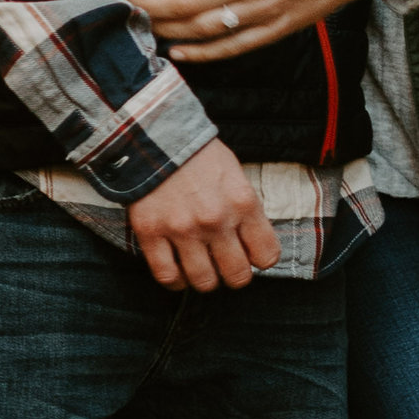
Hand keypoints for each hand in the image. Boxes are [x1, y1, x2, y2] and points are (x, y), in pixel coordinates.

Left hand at [124, 0, 415, 58]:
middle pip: (185, 4)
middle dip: (148, 6)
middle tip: (125, 6)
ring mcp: (263, 11)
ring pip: (203, 29)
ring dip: (167, 29)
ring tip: (144, 25)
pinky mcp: (275, 30)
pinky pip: (231, 48)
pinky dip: (201, 54)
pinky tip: (178, 51)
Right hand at [129, 137, 280, 289]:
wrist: (156, 137)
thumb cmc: (201, 157)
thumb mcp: (236, 176)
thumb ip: (246, 211)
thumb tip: (254, 245)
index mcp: (242, 203)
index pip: (267, 255)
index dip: (261, 259)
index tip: (251, 254)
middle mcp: (215, 220)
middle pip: (237, 276)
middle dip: (235, 275)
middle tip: (227, 265)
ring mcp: (182, 229)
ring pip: (204, 281)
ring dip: (206, 280)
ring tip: (203, 268)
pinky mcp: (151, 233)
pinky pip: (167, 276)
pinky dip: (176, 281)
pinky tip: (179, 273)